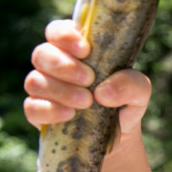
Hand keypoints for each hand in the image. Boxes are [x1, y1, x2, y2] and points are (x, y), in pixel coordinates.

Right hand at [23, 19, 150, 146]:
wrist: (118, 140)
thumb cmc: (125, 105)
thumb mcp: (139, 92)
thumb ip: (131, 84)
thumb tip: (103, 93)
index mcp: (76, 51)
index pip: (57, 31)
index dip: (64, 35)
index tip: (84, 50)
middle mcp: (55, 66)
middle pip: (41, 54)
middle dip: (64, 66)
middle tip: (89, 79)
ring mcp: (44, 90)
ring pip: (35, 81)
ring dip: (61, 90)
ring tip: (87, 102)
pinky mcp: (39, 113)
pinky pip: (32, 107)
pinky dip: (50, 110)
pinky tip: (70, 115)